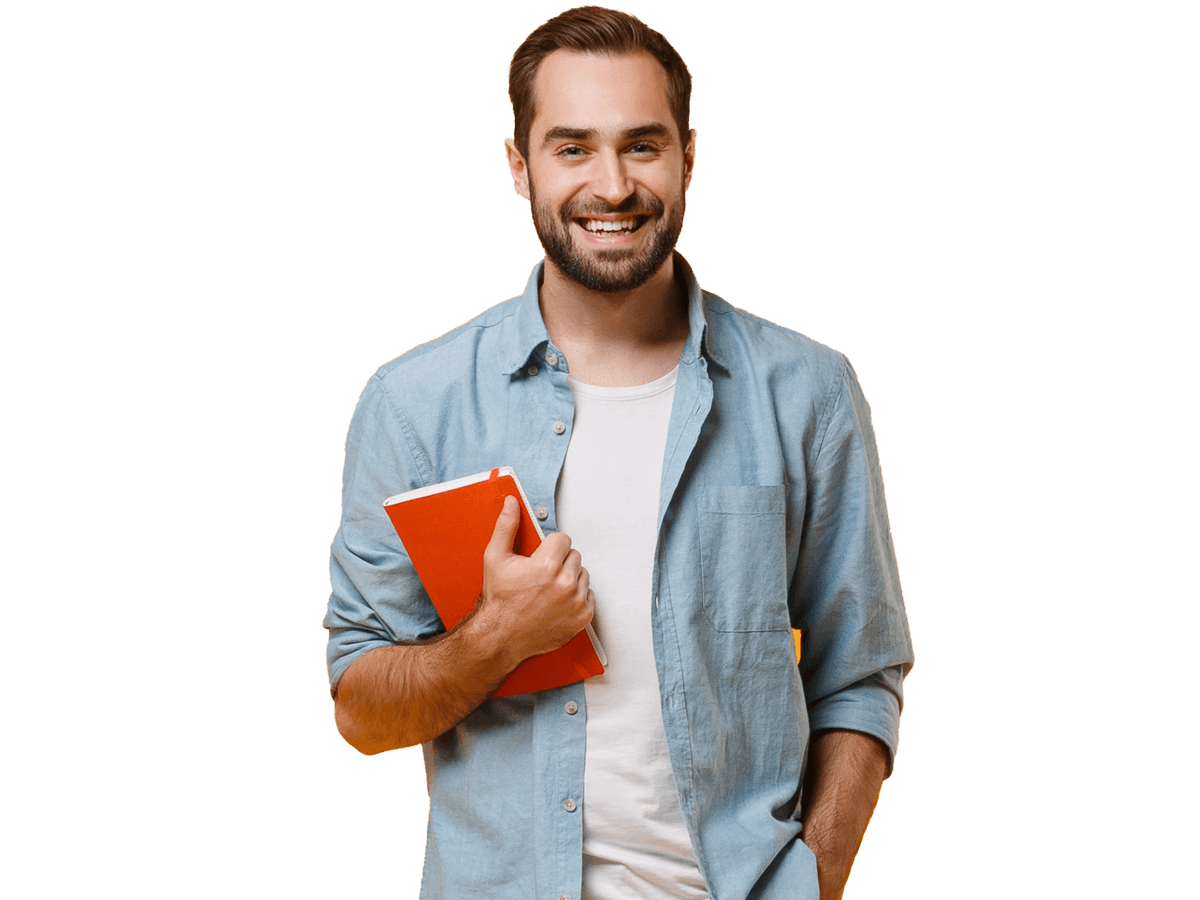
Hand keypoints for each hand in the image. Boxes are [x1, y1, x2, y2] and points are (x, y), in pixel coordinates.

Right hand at [477, 496, 593, 665]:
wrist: (501, 637)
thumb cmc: (499, 601)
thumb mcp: (496, 558)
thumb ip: (506, 526)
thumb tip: (512, 504)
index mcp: (547, 566)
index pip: (563, 539)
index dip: (549, 546)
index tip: (540, 557)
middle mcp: (565, 584)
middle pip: (574, 556)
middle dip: (559, 562)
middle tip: (541, 575)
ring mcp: (575, 602)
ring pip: (583, 575)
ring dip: (569, 578)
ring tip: (549, 588)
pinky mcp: (582, 617)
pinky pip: (589, 595)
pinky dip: (576, 597)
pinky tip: (557, 601)